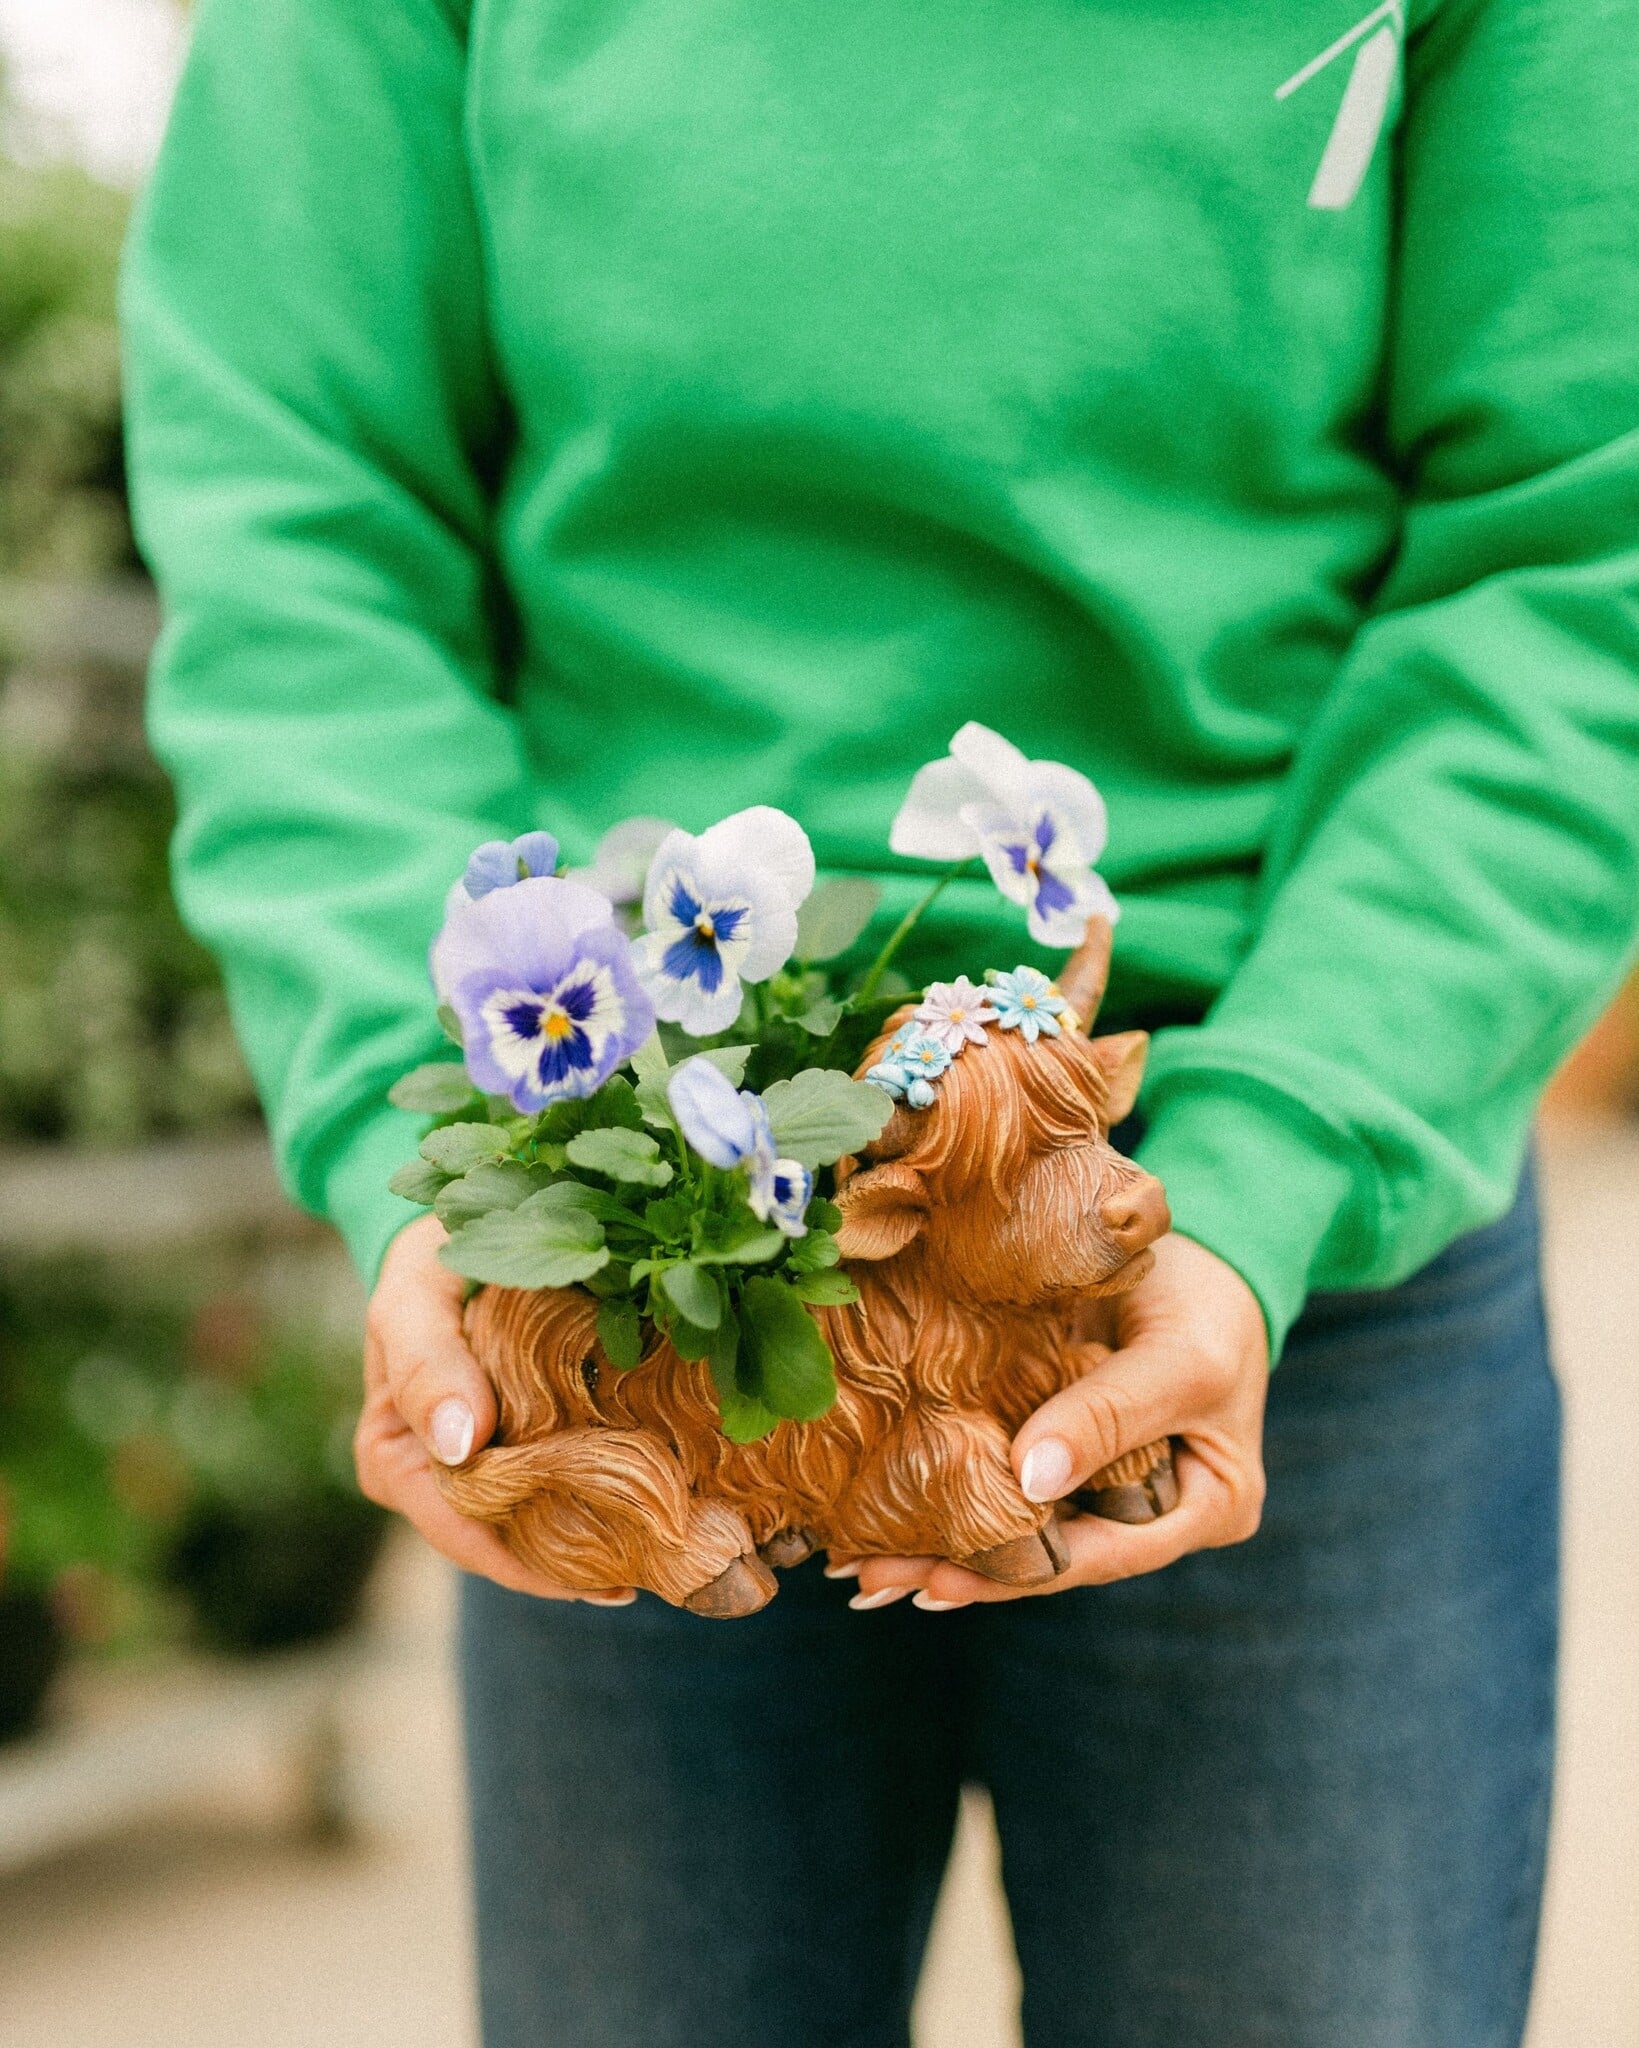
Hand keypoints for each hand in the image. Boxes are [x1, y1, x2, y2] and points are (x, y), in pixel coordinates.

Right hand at [356, 1213, 633, 1603]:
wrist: (459, 1222)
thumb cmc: (431, 1256)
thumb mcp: (416, 1294)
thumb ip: (428, 1362)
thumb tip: (462, 1445)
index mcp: (395, 1454)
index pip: (462, 1532)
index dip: (530, 1566)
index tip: (610, 1580)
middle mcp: (434, 1475)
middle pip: (509, 1542)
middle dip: (580, 1563)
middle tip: (664, 1575)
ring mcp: (481, 1461)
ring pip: (542, 1521)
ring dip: (602, 1537)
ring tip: (674, 1557)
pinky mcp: (524, 1437)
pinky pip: (564, 1480)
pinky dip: (608, 1494)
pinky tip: (662, 1509)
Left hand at [844, 1233, 1269, 1609]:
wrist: (1196, 1244)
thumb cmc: (1207, 1303)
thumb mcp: (1178, 1360)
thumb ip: (1109, 1416)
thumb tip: (1029, 1482)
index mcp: (1204, 1509)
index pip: (1103, 1552)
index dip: (1019, 1570)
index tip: (937, 1577)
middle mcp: (1150, 1510)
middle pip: (1049, 1552)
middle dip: (959, 1568)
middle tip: (868, 1580)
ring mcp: (1098, 1475)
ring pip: (1015, 1519)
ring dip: (937, 1539)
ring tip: (858, 1563)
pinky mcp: (1053, 1435)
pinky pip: (999, 1467)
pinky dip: (945, 1487)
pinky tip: (881, 1514)